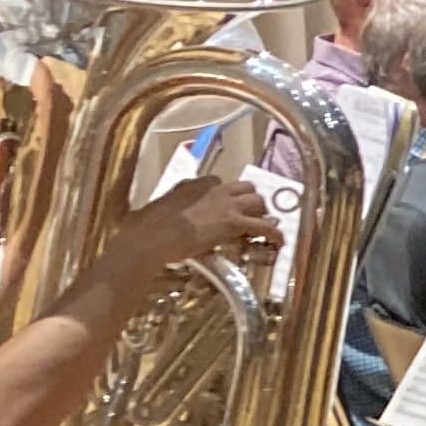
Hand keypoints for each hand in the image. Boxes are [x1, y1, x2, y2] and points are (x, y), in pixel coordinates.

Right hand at [110, 176, 280, 283]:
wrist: (151, 238)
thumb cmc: (146, 228)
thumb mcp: (157, 210)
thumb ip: (170, 209)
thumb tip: (165, 219)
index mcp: (194, 184)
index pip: (219, 183)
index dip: (226, 196)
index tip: (224, 207)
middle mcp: (214, 189)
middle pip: (245, 188)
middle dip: (250, 200)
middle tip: (250, 215)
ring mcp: (226, 204)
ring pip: (258, 202)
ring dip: (262, 213)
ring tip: (263, 227)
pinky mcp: (234, 222)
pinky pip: (265, 226)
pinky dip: (275, 233)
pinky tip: (279, 241)